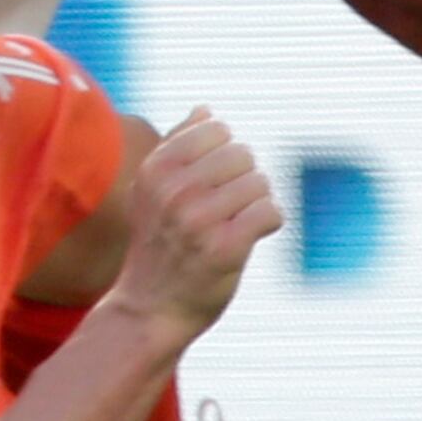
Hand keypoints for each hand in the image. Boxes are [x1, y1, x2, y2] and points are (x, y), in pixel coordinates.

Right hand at [108, 109, 281, 339]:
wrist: (150, 310)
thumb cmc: (158, 245)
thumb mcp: (152, 192)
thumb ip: (176, 147)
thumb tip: (206, 110)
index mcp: (155, 170)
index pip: (216, 129)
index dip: (223, 153)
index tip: (212, 181)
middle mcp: (175, 190)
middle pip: (242, 154)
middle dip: (243, 178)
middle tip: (227, 208)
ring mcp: (199, 220)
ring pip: (260, 183)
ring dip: (256, 202)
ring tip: (237, 223)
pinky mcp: (225, 248)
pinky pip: (271, 212)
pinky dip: (269, 222)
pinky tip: (251, 235)